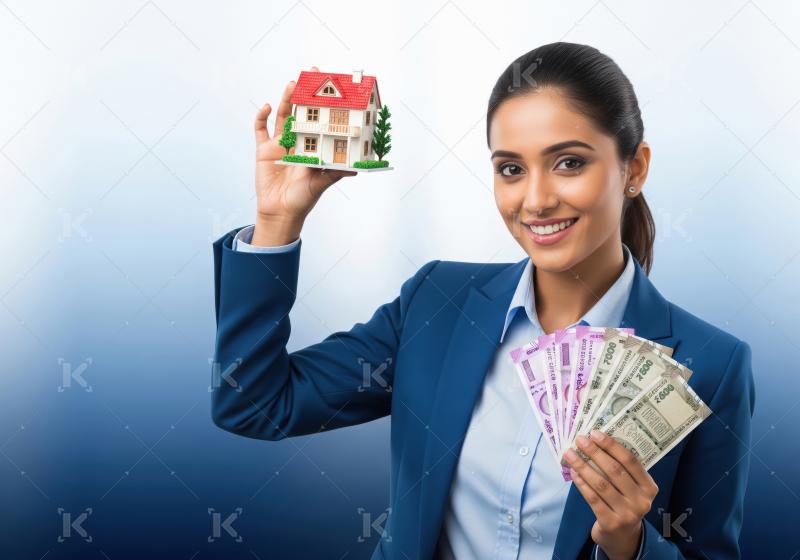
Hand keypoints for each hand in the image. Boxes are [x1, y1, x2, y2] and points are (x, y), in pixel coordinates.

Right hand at [252, 65, 355, 244]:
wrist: (281, 212)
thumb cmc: (303, 199)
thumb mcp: (322, 184)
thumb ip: (335, 173)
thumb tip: (356, 168)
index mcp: (312, 146)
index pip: (318, 119)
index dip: (322, 104)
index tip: (330, 87)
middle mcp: (296, 141)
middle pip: (300, 111)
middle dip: (304, 93)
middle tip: (310, 74)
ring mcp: (279, 143)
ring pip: (282, 115)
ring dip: (286, 99)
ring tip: (292, 84)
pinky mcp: (263, 150)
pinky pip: (260, 129)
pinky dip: (261, 116)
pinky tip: (267, 106)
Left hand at [562, 430, 657, 559]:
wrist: (623, 537)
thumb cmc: (624, 503)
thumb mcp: (631, 488)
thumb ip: (621, 470)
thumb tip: (596, 442)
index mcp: (649, 487)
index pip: (630, 461)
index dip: (612, 445)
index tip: (595, 433)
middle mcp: (641, 501)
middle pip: (615, 470)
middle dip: (595, 452)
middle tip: (580, 440)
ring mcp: (627, 514)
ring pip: (601, 484)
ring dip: (583, 466)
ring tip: (570, 454)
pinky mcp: (610, 523)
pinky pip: (593, 498)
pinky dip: (582, 483)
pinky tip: (574, 473)